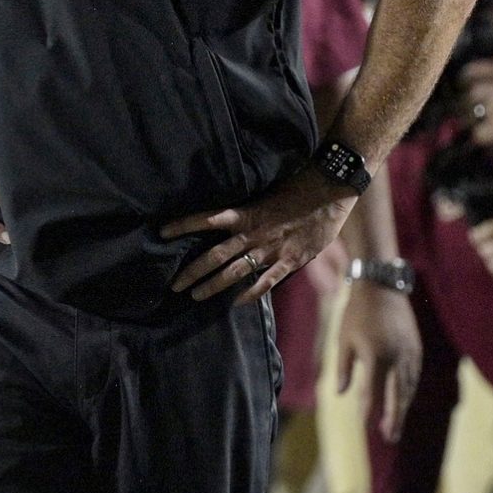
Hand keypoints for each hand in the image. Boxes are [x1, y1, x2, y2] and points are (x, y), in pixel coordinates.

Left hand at [163, 165, 356, 303]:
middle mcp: (253, 232)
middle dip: (192, 271)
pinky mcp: (290, 260)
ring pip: (234, 271)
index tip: (161, 231)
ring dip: (213, 285)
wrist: (330, 191)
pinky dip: (249, 294)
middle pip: (215, 254)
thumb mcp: (266, 194)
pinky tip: (235, 303)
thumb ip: (247, 210)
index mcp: (246, 212)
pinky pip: (265, 282)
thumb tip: (226, 217)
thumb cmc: (297, 189)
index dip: (183, 224)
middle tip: (174, 284)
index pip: (207, 218)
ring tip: (195, 296)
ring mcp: (271, 248)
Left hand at [337, 282, 420, 443]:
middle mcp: (396, 358)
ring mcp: (410, 354)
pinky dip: (408, 391)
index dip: (368, 411)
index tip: (365, 427)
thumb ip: (343, 368)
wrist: (382, 286)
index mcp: (375, 356)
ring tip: (394, 425)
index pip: (371, 391)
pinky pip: (414, 376)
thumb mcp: (343, 339)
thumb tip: (341, 394)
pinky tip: (403, 400)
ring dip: (402, 407)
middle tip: (389, 438)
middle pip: (396, 396)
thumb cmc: (356, 313)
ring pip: (408, 388)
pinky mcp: (417, 349)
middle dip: (393, 418)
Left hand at [461, 59, 492, 155]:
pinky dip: (482, 136)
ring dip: (476, 119)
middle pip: (470, 94)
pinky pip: (478, 133)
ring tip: (484, 123)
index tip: (464, 85)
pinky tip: (490, 137)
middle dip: (471, 103)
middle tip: (474, 110)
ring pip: (471, 114)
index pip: (473, 70)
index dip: (466, 79)